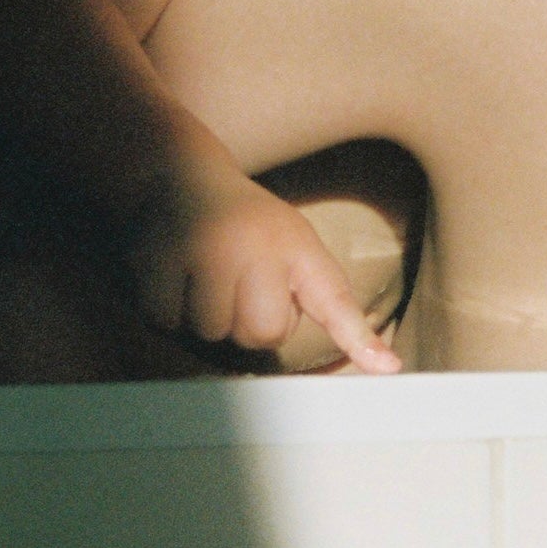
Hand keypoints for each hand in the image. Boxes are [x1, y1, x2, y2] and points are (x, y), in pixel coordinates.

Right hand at [133, 179, 400, 375]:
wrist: (182, 178)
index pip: (333, 297)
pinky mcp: (157, 258)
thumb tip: (387, 366)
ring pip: (211, 332)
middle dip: (249, 321)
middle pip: (260, 333)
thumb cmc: (251, 229)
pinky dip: (169, 310)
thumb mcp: (300, 251)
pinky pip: (168, 322)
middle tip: (240, 281)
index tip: (388, 369)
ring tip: (206, 274)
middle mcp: (253, 243)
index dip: (357, 336)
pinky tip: (176, 274)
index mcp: (296, 243)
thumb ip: (335, 308)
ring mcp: (202, 248)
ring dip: (207, 317)